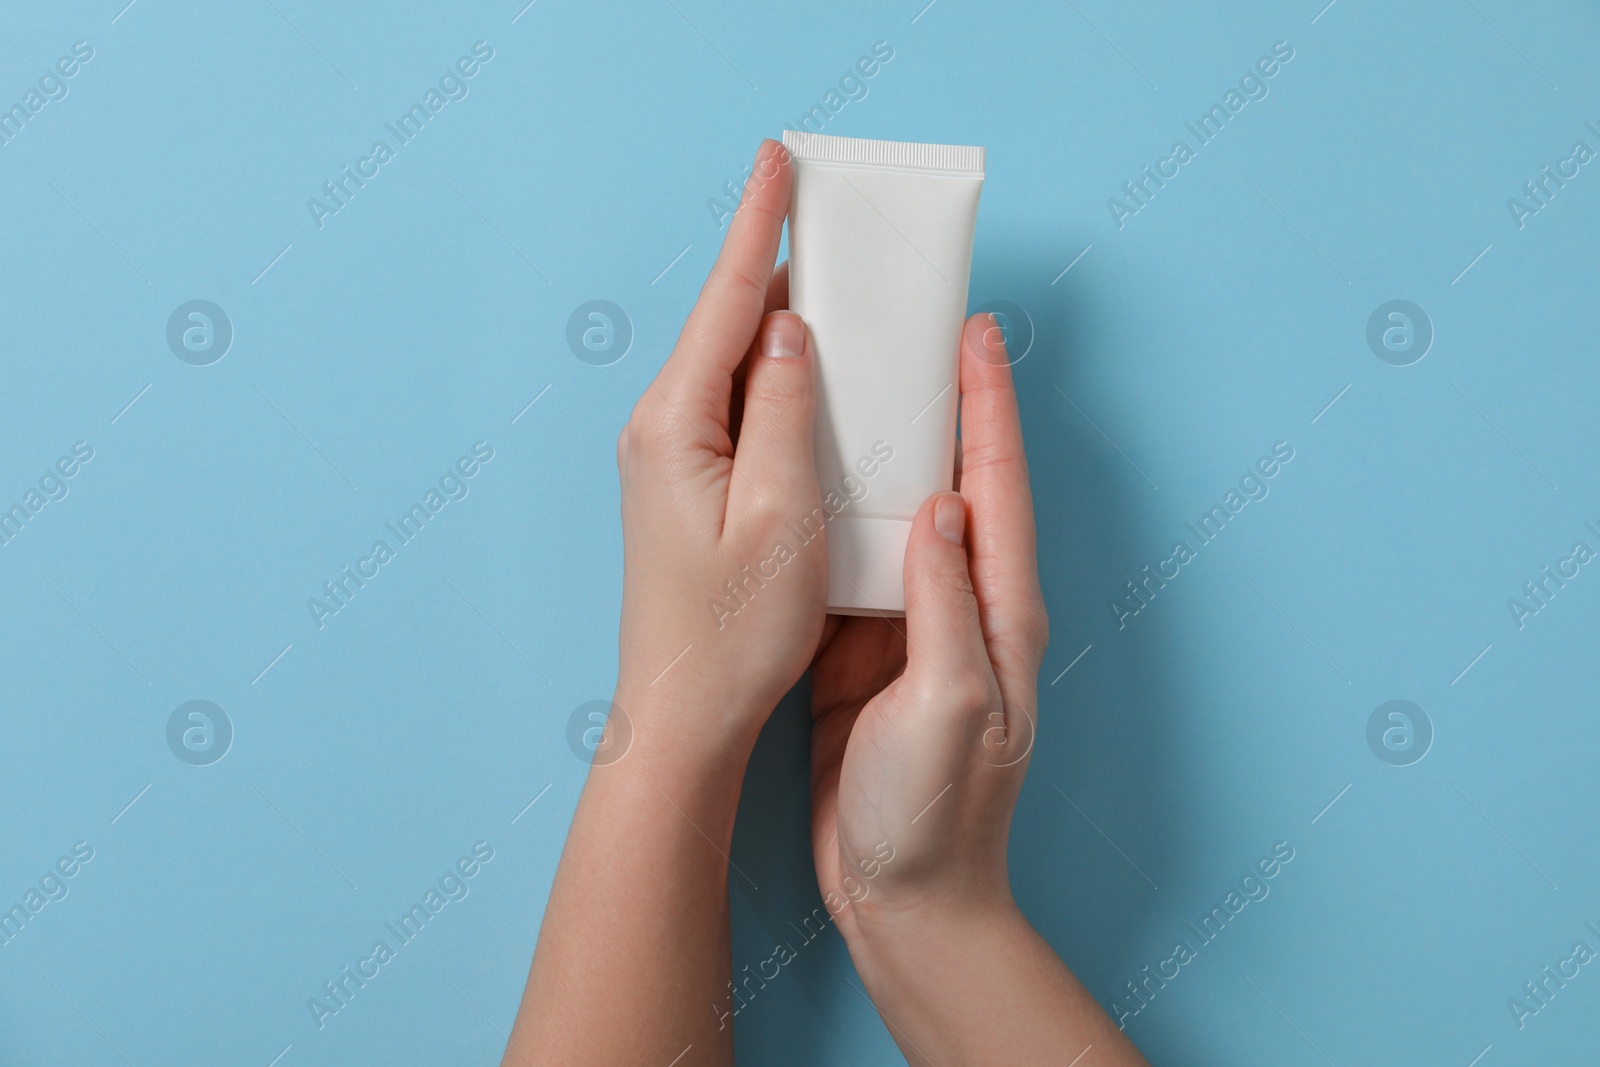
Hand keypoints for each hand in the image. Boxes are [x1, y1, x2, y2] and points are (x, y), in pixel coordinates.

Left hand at [613, 138, 823, 760]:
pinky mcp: (688, 484)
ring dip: (786, 328)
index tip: (778, 158)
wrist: (685, 714)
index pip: (727, 300)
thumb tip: (792, 329)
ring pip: (736, 365)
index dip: (759, 224)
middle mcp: (661, 427)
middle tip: (836, 222)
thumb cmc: (734, 630)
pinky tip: (818, 378)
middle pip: (730, 323)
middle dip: (782, 268)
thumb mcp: (781, 512)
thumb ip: (785, 408)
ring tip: (842, 291)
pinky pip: (738, 407)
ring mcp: (669, 456)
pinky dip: (780, 382)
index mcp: (676, 422)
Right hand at [806, 317, 1143, 1063]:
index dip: (989, 405)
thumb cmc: (935, 815)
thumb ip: (944, 606)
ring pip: (910, 515)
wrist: (905, 899)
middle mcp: (966, 609)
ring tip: (863, 385)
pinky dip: (851, 510)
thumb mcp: (948, 706)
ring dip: (895, 448)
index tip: (978, 333)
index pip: (999, 486)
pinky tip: (822, 479)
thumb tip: (941, 506)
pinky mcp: (871, 654)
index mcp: (998, 614)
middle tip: (923, 332)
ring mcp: (917, 630)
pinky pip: (865, 562)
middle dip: (950, 405)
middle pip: (963, 482)